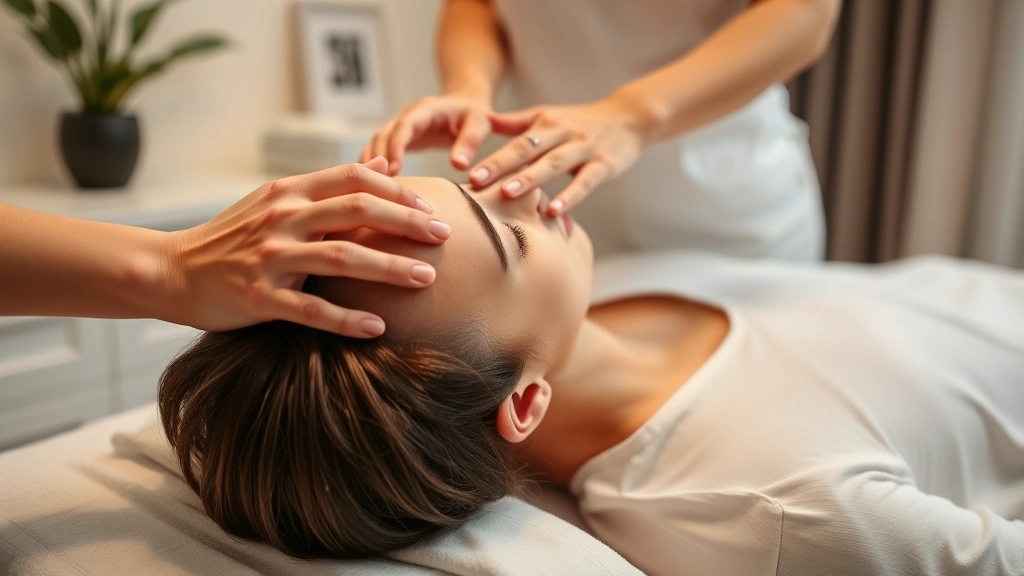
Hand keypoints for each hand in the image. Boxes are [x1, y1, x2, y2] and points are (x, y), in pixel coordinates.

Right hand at [164, 157, 450, 337]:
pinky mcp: (259, 298)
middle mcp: (282, 218)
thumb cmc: (233, 237)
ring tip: (426, 278)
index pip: (353, 178)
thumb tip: (382, 169)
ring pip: (343, 257)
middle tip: (444, 237)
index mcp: (289, 192)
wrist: (174, 271)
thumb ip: (326, 189)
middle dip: (407, 223)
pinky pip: (312, 310)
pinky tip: (377, 327)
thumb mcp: (275, 201)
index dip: (397, 191)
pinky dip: (347, 319)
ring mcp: (270, 258)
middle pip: (357, 211)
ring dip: (390, 268)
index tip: (428, 209)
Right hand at [360, 91, 493, 174]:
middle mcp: (407, 115)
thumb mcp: (480, 124)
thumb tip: (458, 166)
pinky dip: (373, 166)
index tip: (394, 170)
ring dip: (371, 164)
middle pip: (383, 135)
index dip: (396, 146)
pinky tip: (370, 187)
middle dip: (378, 159)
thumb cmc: (475, 115)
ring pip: (376, 143)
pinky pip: (379, 150)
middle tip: (377, 186)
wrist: (465, 104)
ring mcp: (399, 126)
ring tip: (370, 190)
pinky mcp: (397, 138)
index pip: (405, 126)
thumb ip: (470, 143)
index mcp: (426, 110)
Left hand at [467, 95, 649, 214]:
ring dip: (531, 179)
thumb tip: (480, 122)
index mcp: (546, 124)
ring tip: (508, 193)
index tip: (467, 172)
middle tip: (476, 182)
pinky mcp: (604, 165)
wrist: (630, 118)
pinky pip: (585, 181)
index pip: (514, 143)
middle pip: (529, 151)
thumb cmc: (582, 122)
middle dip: (502, 166)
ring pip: (554, 165)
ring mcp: (584, 150)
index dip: (492, 157)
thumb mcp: (548, 116)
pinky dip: (570, 196)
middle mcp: (563, 135)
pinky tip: (554, 211)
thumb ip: (514, 123)